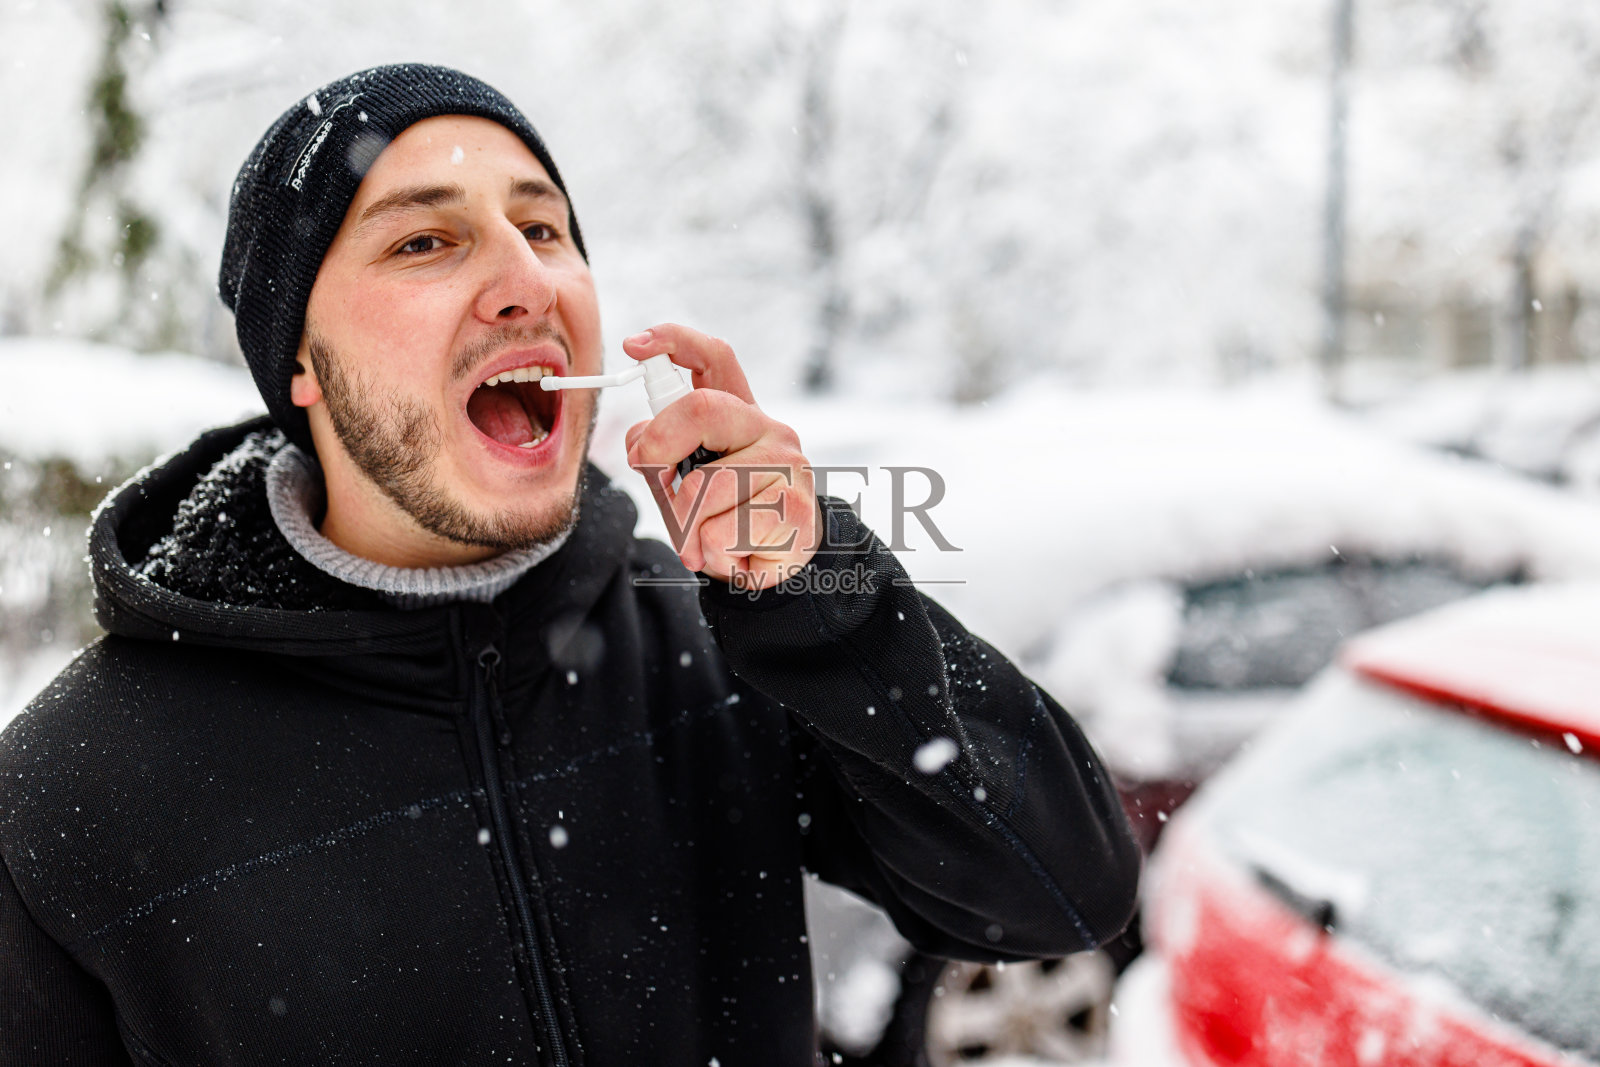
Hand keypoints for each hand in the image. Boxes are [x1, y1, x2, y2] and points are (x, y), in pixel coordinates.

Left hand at [621, 324, 819, 590]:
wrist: (776, 567)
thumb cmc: (725, 517)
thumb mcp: (684, 480)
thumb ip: (659, 453)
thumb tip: (641, 446)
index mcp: (737, 414)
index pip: (713, 358)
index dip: (673, 340)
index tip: (634, 346)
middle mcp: (767, 428)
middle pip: (699, 409)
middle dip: (659, 453)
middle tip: (660, 487)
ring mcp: (787, 465)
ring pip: (704, 490)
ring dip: (688, 529)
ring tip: (709, 540)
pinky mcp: (796, 507)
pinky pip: (723, 532)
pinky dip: (715, 555)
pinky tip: (737, 552)